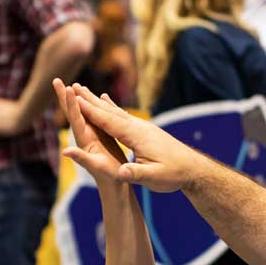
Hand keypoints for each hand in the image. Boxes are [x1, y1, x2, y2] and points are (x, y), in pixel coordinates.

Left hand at [52, 79, 127, 183]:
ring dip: (78, 99)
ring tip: (74, 85)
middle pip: (74, 113)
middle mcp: (86, 137)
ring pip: (85, 113)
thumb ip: (81, 159)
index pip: (76, 119)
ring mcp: (94, 137)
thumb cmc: (109, 179)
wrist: (116, 188)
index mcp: (85, 141)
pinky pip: (97, 119)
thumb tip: (65, 151)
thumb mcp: (96, 168)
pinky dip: (94, 108)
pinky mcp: (103, 138)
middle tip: (56, 80)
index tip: (68, 87)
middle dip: (66, 97)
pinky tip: (96, 100)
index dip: (71, 103)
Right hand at [59, 82, 210, 191]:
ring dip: (97, 101)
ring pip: (115, 111)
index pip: (108, 121)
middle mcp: (138, 127)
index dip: (90, 111)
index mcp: (137, 136)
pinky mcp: (145, 130)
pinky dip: (111, 107)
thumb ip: (136, 175)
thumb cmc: (174, 175)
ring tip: (83, 90)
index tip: (73, 99)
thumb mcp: (154, 179)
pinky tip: (106, 101)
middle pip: (109, 111)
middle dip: (89, 100)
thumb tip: (121, 173)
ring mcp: (142, 127)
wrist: (194, 169)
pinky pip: (123, 116)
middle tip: (72, 85)